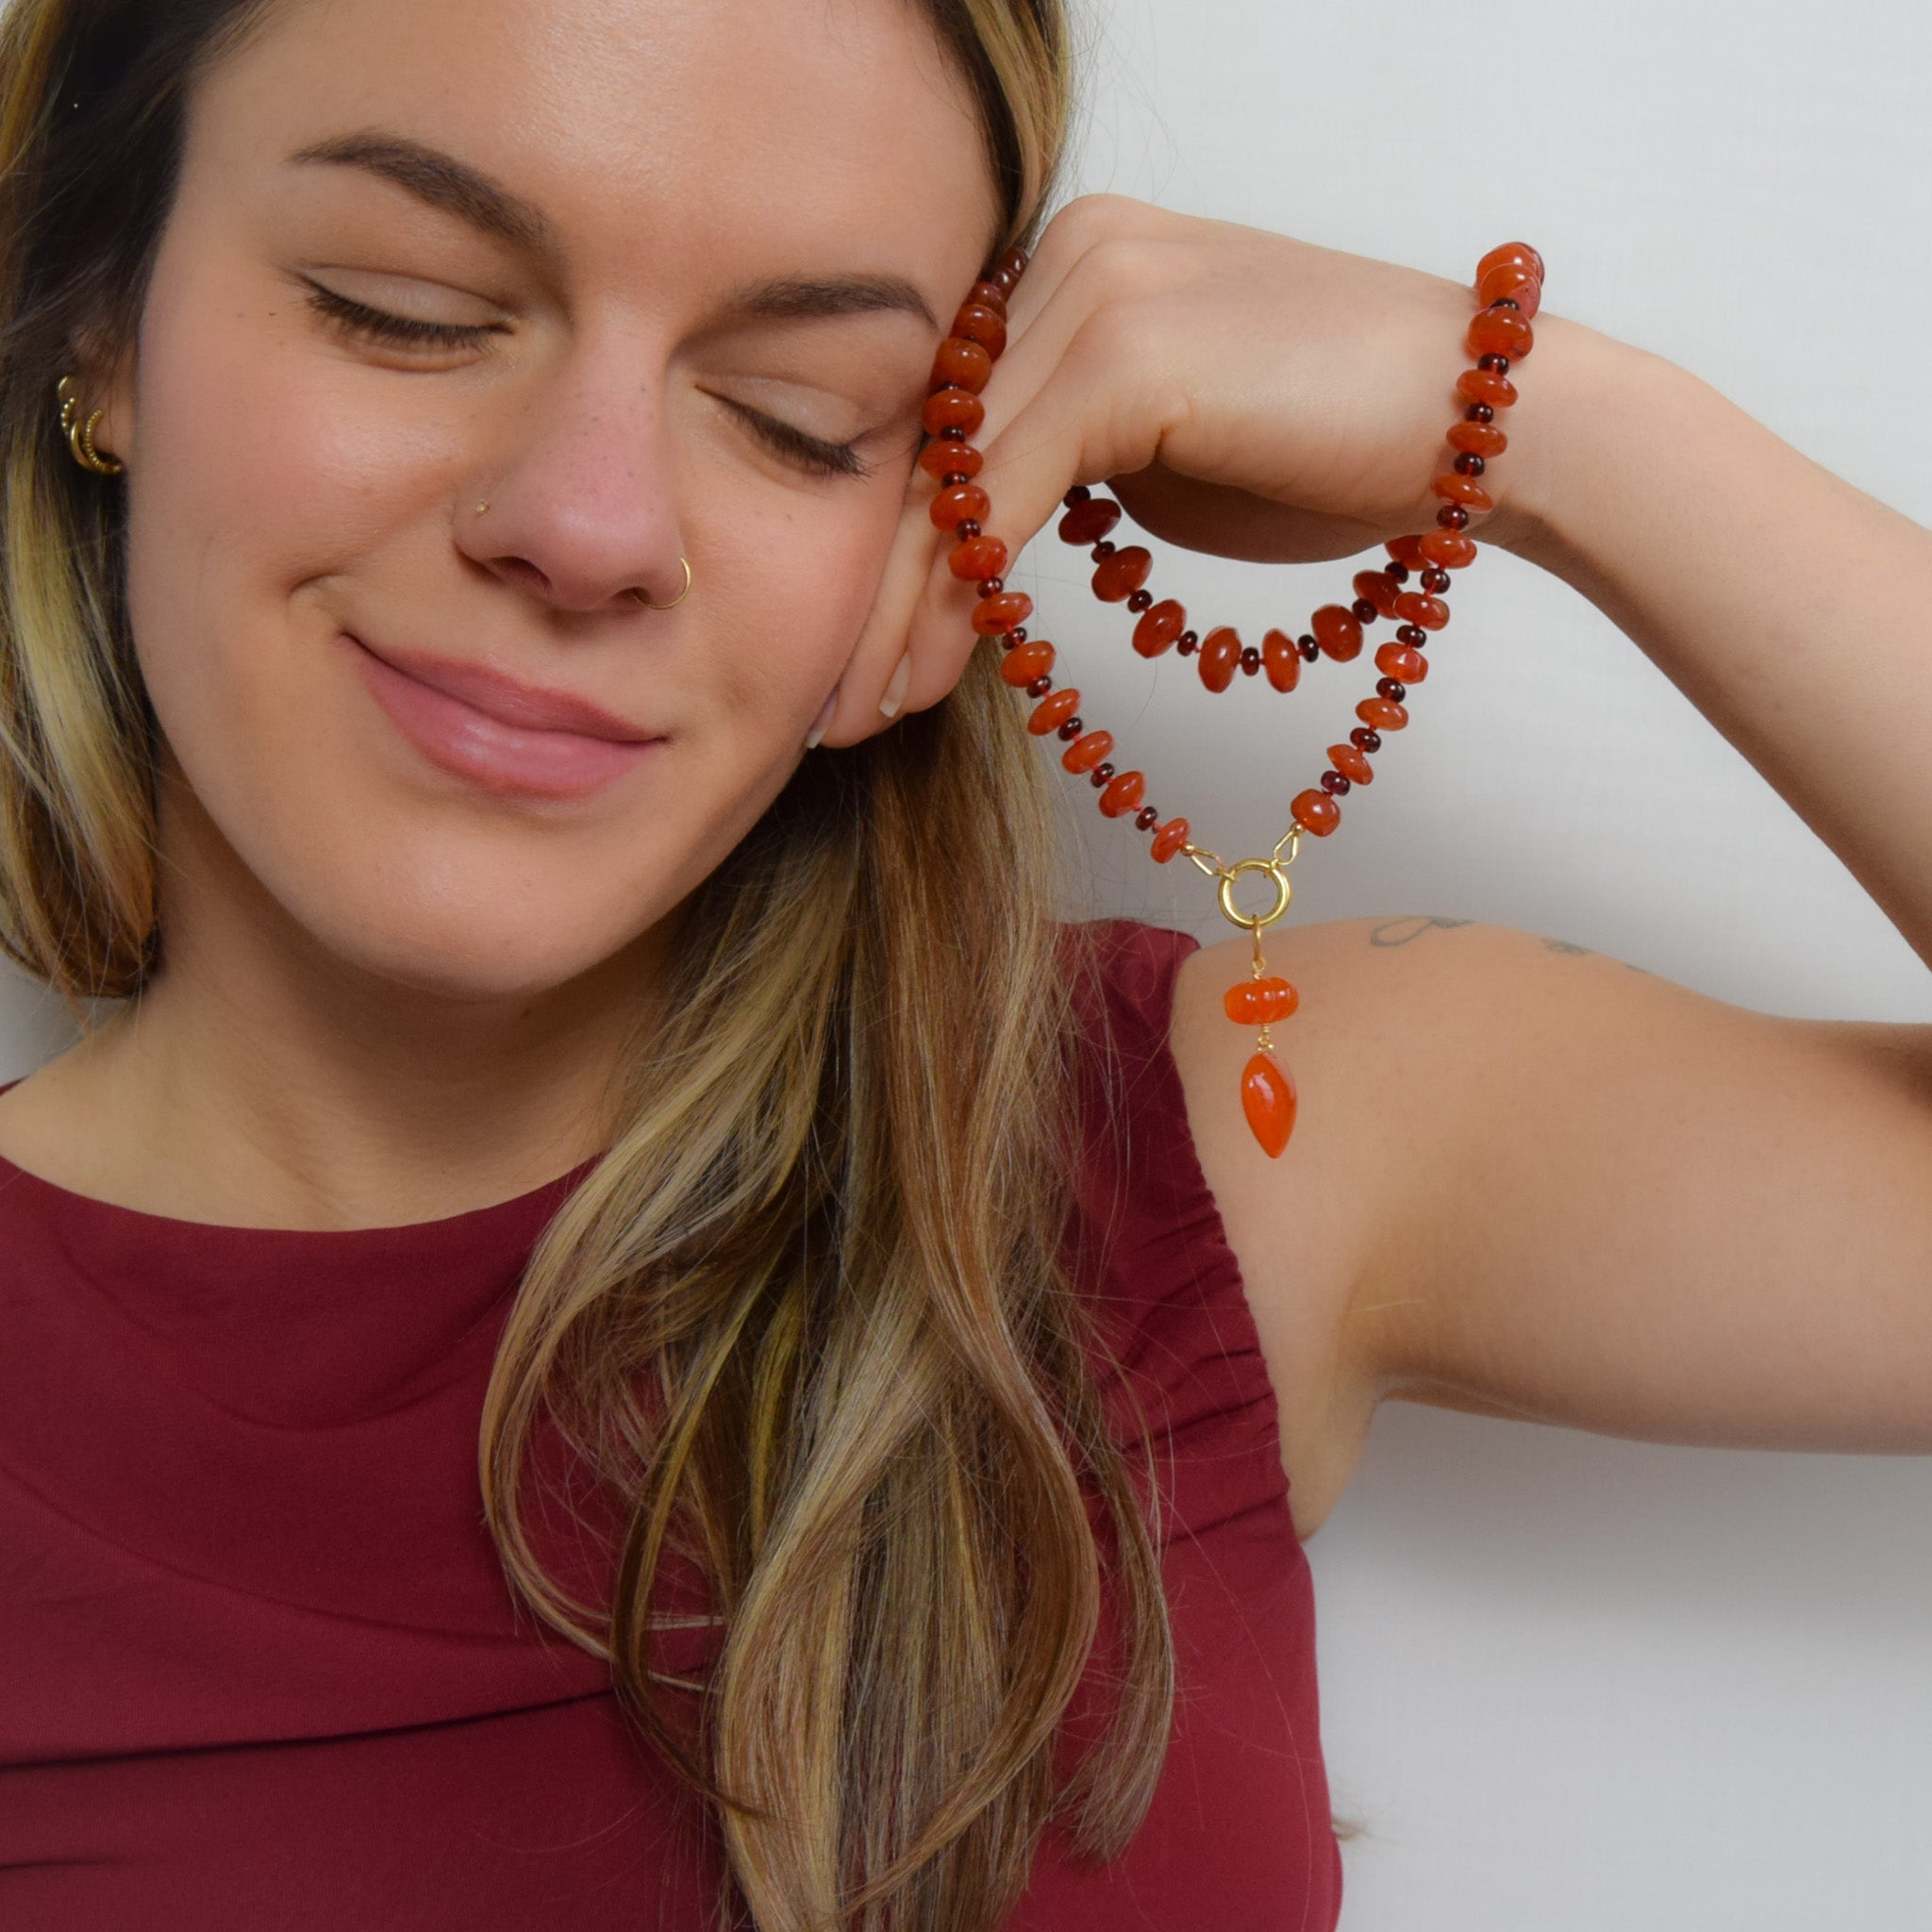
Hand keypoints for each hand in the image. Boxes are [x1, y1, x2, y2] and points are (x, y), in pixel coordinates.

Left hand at [817, 193, 1548, 745]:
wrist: (1487, 427)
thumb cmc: (1339, 448)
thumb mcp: (1163, 453)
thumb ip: (1063, 463)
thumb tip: (978, 535)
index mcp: (1068, 264)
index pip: (944, 421)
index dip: (893, 546)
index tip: (860, 652)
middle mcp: (1067, 253)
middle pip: (928, 447)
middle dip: (873, 588)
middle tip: (828, 699)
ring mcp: (1095, 286)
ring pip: (949, 479)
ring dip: (897, 612)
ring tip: (858, 712)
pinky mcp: (1128, 349)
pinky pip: (1001, 494)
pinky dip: (958, 596)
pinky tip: (928, 677)